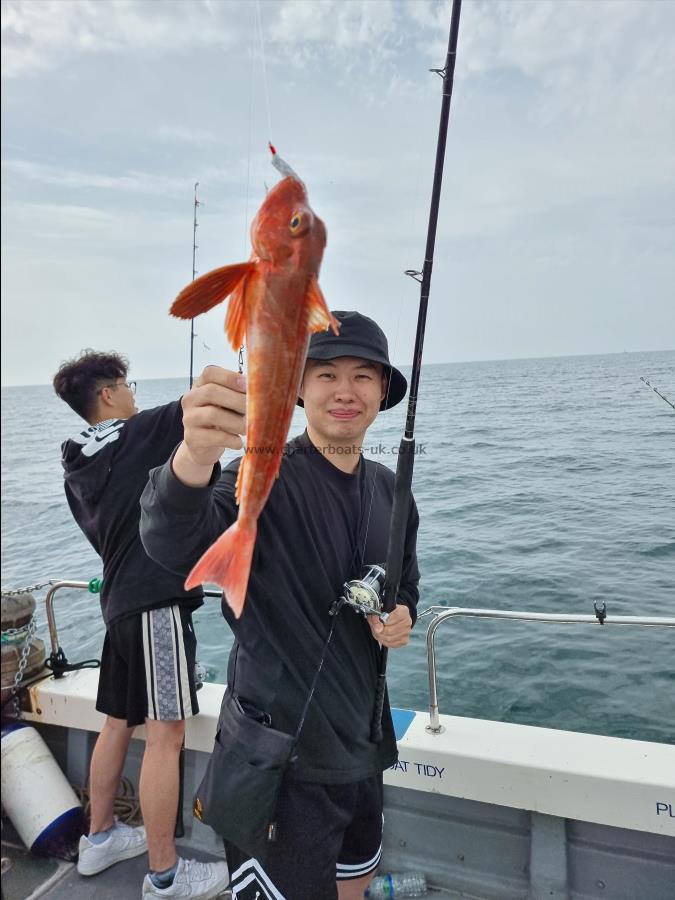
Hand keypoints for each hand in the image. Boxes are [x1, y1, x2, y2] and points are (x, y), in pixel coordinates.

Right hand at [173, 366, 245, 485]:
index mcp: (201, 385)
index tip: (248, 386)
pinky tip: (239, 442)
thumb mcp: (228, 403)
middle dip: (237, 400)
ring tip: (247, 428)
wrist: (203, 446)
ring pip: (213, 415)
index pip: (210, 373)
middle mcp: (191, 399)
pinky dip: (231, 439)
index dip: (230, 377)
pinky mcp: (192, 437)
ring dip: (236, 422)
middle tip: (254, 410)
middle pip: (211, 392)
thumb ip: (239, 394)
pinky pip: (214, 436)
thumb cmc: (221, 419)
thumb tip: (260, 392)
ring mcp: (189, 418)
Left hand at [367, 603, 411, 648]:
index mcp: (403, 611)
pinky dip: (384, 641)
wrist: (392, 618)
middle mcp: (407, 622)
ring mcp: (407, 632)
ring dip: (380, 636)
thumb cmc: (385, 613)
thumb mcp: (378, 611)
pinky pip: (391, 644)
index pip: (393, 617)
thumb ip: (376, 617)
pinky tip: (382, 635)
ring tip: (377, 631)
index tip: (375, 621)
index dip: (382, 620)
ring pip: (389, 639)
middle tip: (374, 628)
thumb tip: (378, 629)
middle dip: (379, 631)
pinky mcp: (404, 641)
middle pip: (389, 630)